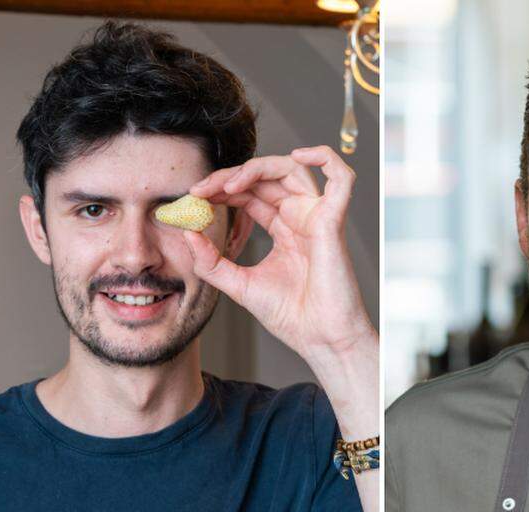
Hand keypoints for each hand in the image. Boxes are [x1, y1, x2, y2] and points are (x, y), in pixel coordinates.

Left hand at [185, 146, 373, 361]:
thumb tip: (186, 233)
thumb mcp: (238, 285)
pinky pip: (341, 178)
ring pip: (292, 170)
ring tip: (229, 184)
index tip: (194, 197)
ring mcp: (318, 217)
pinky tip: (299, 153)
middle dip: (230, 178)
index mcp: (284, 230)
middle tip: (201, 189)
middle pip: (266, 178)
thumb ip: (211, 261)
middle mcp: (301, 218)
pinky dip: (326, 158)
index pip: (251, 194)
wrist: (320, 340)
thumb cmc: (291, 317)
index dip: (223, 189)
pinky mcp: (334, 221)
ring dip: (257, 168)